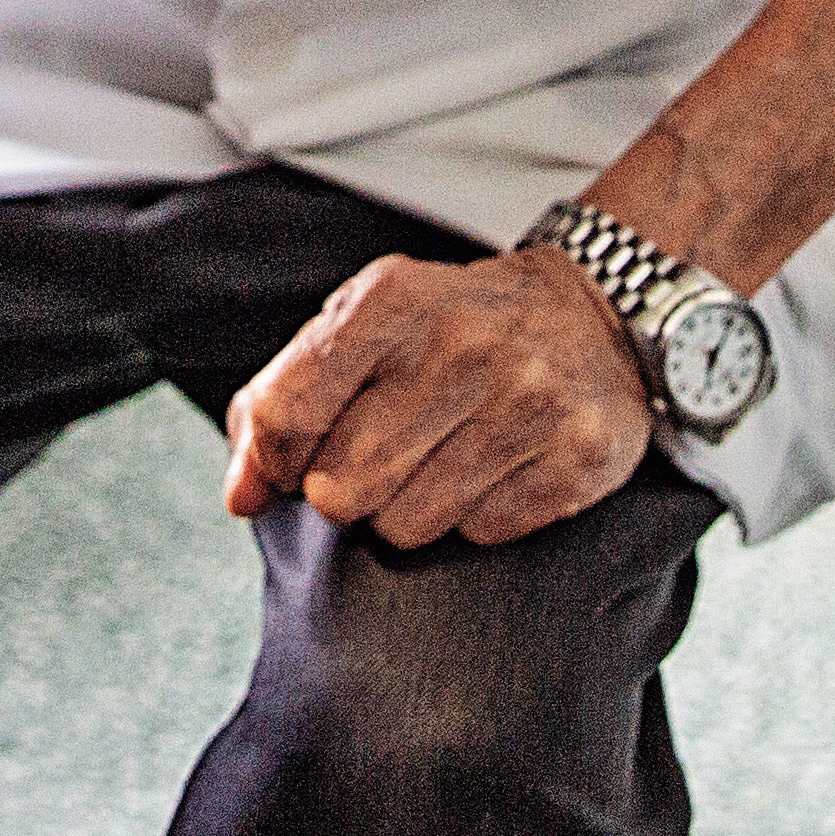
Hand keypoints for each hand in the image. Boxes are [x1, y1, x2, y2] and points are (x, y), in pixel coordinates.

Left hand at [219, 247, 654, 548]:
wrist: (593, 314)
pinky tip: (495, 464)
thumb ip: (281, 402)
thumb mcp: (360, 327)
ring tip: (442, 456)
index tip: (294, 460)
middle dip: (345, 490)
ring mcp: (527, 402)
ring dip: (408, 509)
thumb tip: (241, 498)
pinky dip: (475, 515)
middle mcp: (461, 347)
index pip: (284, 416)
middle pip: (340, 489)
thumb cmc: (450, 328)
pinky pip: (480, 534)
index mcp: (390, 301)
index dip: (274, 460)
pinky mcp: (577, 456)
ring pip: (406, 525)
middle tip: (382, 455)